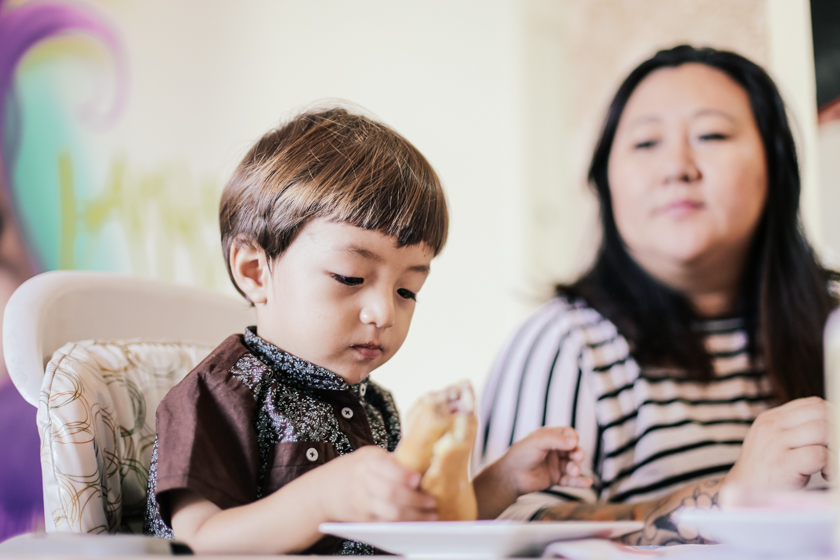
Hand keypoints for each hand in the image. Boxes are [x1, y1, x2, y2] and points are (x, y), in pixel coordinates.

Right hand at [317, 445, 437, 521]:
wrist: (324, 491)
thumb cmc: (352, 470)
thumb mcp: (368, 456)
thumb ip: (390, 460)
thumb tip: (422, 463)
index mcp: (367, 461)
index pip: (385, 467)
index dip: (402, 474)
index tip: (418, 478)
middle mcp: (363, 481)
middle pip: (390, 492)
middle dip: (415, 499)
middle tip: (431, 501)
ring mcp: (363, 502)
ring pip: (391, 511)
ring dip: (414, 515)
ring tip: (430, 514)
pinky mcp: (364, 519)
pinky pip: (388, 523)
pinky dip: (405, 523)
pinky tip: (417, 521)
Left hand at [473, 426, 591, 519]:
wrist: (510, 476)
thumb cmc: (521, 455)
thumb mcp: (537, 442)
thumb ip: (556, 440)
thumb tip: (575, 441)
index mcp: (548, 437)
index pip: (567, 434)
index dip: (572, 437)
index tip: (573, 442)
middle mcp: (553, 450)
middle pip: (572, 450)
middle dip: (577, 453)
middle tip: (578, 457)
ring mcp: (554, 465)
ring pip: (572, 465)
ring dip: (576, 468)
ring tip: (574, 471)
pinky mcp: (554, 479)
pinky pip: (570, 480)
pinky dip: (579, 482)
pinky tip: (587, 483)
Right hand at [724, 397, 829, 491]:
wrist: (743, 492)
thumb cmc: (766, 471)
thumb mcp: (774, 441)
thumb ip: (795, 429)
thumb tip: (832, 425)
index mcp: (771, 418)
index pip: (813, 404)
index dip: (833, 417)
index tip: (836, 434)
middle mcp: (772, 426)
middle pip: (821, 412)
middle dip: (837, 430)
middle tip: (836, 449)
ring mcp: (775, 443)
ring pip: (823, 430)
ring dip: (836, 448)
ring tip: (832, 464)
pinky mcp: (782, 464)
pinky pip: (820, 455)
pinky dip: (832, 466)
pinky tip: (827, 475)